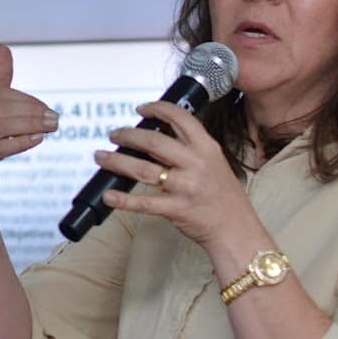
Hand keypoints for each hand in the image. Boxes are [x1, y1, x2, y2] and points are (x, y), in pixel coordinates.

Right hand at [0, 45, 57, 201]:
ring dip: (31, 126)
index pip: (1, 95)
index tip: (46, 108)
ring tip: (52, 128)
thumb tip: (3, 47)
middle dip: (33, 113)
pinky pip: (0, 148)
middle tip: (55, 118)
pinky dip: (21, 143)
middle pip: (3, 110)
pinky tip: (38, 139)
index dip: (27, 100)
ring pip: (3, 128)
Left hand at [93, 100, 251, 249]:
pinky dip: (123, 199)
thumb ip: (190, 149)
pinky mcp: (177, 209)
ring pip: (143, 169)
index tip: (141, 109)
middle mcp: (196, 164)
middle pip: (154, 141)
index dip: (156, 109)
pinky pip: (144, 203)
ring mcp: (186, 187)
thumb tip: (157, 134)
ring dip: (117, 161)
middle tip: (114, 135)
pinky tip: (108, 195)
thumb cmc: (223, 196)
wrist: (236, 229)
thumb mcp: (215, 163)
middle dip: (128, 135)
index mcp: (207, 148)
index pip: (180, 118)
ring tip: (101, 157)